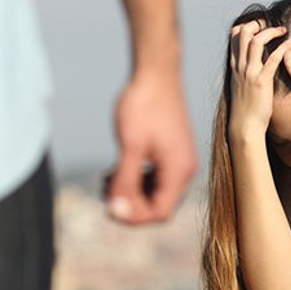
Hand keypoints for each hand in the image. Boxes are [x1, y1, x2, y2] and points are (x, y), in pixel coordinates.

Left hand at [108, 70, 197, 224]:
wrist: (156, 72)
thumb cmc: (143, 104)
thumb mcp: (130, 146)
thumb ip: (125, 181)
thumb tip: (116, 211)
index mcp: (179, 171)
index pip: (160, 212)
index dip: (134, 217)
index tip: (110, 208)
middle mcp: (185, 170)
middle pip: (158, 205)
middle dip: (130, 205)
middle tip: (105, 194)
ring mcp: (180, 162)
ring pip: (155, 193)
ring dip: (131, 194)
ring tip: (107, 182)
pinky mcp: (173, 154)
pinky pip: (156, 179)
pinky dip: (137, 180)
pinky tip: (117, 172)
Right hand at [227, 22, 290, 142]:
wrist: (245, 125)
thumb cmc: (246, 108)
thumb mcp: (241, 86)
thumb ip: (245, 72)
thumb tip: (253, 65)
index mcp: (235, 66)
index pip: (235, 36)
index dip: (248, 26)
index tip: (260, 27)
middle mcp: (241, 66)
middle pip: (244, 33)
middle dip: (258, 24)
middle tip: (273, 26)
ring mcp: (250, 73)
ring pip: (256, 41)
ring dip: (271, 32)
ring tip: (284, 31)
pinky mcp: (261, 82)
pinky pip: (272, 59)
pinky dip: (283, 49)